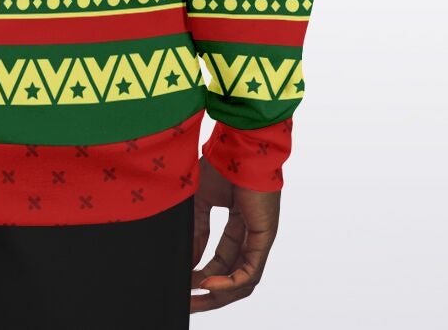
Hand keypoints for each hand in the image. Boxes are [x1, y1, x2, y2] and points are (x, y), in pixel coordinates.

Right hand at [189, 157, 279, 311]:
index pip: (221, 258)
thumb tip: (186, 260)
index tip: (183, 282)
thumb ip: (196, 231)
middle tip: (188, 302)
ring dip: (218, 293)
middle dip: (209, 292)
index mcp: (237, 221)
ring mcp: (259, 237)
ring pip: (242, 279)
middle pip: (231, 274)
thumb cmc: (222, 163)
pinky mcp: (264, 237)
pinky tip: (208, 284)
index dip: (201, 272)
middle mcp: (250, 233)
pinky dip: (229, 283)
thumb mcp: (200, 201)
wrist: (238, 146)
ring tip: (196, 298)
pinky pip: (250, 271)